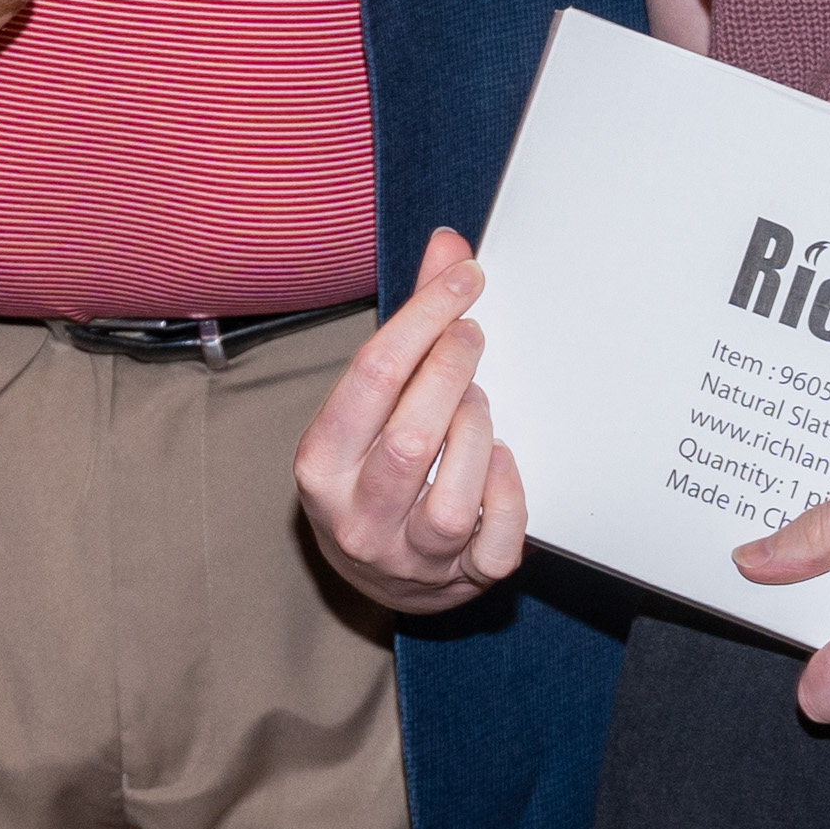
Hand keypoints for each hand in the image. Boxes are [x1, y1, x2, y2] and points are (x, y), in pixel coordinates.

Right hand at [293, 228, 527, 614]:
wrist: (370, 571)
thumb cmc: (368, 466)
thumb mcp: (368, 402)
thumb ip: (410, 325)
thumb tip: (447, 244)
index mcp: (321, 464)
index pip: (373, 377)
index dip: (424, 317)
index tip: (463, 278)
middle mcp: (356, 517)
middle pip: (412, 438)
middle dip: (452, 371)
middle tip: (472, 334)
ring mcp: (407, 558)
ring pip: (454, 498)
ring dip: (478, 434)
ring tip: (478, 402)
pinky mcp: (457, 584)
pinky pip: (495, 543)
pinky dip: (508, 496)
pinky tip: (501, 462)